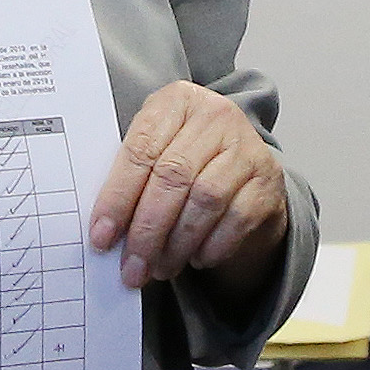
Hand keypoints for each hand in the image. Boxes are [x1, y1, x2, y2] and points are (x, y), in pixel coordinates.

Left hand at [88, 81, 291, 295]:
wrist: (240, 170)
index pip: (140, 150)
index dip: (117, 198)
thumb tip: (105, 230)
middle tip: (132, 268)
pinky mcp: (268, 180)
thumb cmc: (184, 160)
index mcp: (176, 101)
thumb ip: (131, 179)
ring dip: (177, 244)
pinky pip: (236, 219)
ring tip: (160, 268)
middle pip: (173, 177)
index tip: (101, 237)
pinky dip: (212, 246)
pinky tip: (196, 259)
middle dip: (147, 230)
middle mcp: (216, 115)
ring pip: (205, 200)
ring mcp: (247, 146)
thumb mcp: (155, 151)